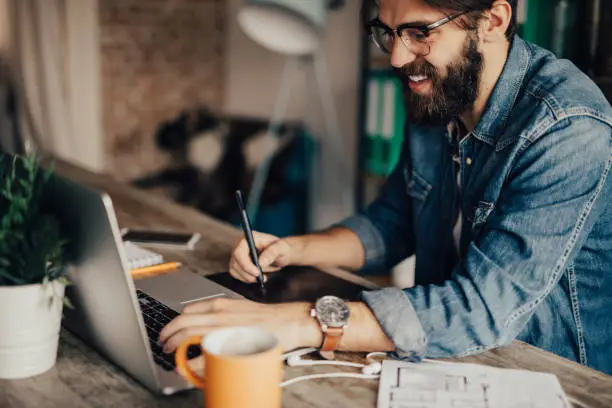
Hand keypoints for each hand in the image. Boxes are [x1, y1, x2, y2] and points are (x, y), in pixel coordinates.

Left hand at [157, 297, 320, 353]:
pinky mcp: (233, 342)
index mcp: (220, 304)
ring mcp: (225, 327)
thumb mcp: (239, 309)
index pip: (187, 312)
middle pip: (183, 323)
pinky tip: (191, 367)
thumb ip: (221, 316)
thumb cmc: (267, 318)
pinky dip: (195, 361)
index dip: (173, 323)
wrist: (289, 320)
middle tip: (163, 344)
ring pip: (190, 335)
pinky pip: (207, 353)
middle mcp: (220, 313)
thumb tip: (205, 328)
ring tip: (171, 354)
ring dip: (176, 346)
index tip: (168, 331)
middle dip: (168, 335)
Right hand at [229, 231, 301, 282]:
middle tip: (263, 278)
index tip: (257, 273)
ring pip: (235, 270)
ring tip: (263, 276)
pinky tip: (257, 276)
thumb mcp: (281, 248)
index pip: (239, 252)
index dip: (246, 265)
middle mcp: (240, 245)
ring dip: (249, 277)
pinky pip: (236, 274)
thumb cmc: (280, 248)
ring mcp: (237, 255)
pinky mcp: (237, 263)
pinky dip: (247, 278)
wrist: (280, 253)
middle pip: (235, 263)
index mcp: (249, 237)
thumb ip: (272, 253)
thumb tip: (261, 263)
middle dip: (249, 274)